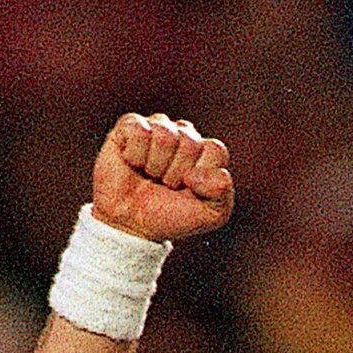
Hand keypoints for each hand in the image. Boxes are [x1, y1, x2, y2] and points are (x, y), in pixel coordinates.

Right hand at [92, 111, 233, 244]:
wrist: (132, 226)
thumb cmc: (170, 216)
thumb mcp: (211, 214)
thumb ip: (222, 191)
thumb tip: (199, 171)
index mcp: (205, 151)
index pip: (215, 150)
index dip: (201, 176)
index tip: (188, 190)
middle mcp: (182, 134)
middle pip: (190, 143)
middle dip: (176, 174)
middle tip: (165, 185)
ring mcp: (157, 127)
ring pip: (165, 137)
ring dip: (156, 166)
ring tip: (150, 175)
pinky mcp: (130, 125)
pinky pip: (140, 132)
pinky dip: (136, 155)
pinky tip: (133, 163)